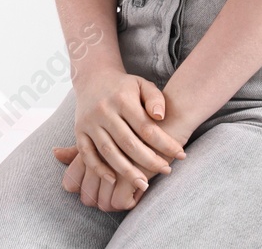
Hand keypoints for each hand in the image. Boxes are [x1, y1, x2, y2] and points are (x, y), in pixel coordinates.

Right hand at [49, 68, 185, 211]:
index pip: (146, 127)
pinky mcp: (79, 131)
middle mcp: (104, 111)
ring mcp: (90, 122)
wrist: (93, 77)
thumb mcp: (143, 85)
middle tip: (167, 171)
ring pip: (109, 152)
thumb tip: (160, 117)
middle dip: (150, 161)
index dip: (165, 144)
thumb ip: (155, 99)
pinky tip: (113, 180)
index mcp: (122, 99)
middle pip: (129, 143)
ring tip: (143, 184)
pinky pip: (87, 154)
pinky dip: (98, 169)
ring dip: (126, 171)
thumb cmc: (124, 86)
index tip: (181, 155)